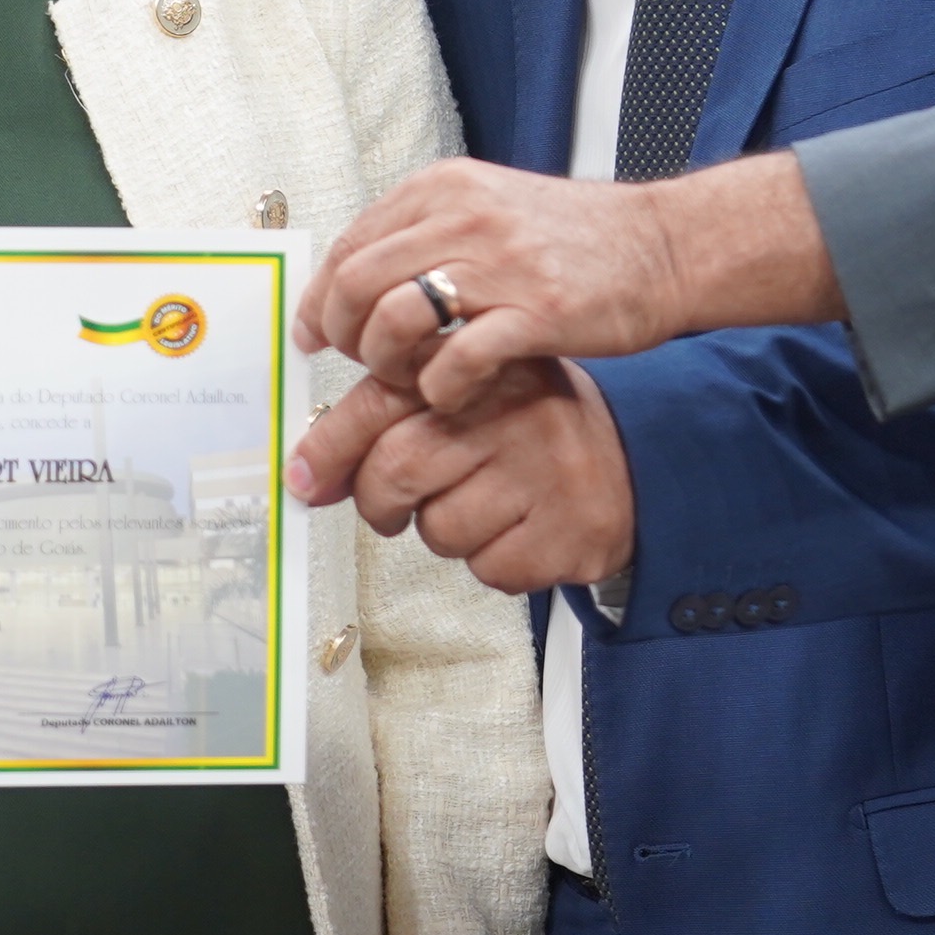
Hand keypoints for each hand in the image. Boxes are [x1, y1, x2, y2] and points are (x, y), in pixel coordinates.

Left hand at [289, 358, 633, 593]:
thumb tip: (306, 475)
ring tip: (479, 504)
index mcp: (482, 367)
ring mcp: (546, 472)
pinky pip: (487, 568)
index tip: (302, 478)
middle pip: (396, 469)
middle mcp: (517, 410)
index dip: (329, 445)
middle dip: (377, 500)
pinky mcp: (568, 532)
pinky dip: (488, 561)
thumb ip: (388, 416)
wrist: (632, 465)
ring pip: (437, 529)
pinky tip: (515, 530)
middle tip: (389, 506)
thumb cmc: (525, 430)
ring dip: (440, 530)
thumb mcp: (465, 397)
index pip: (381, 401)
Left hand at [291, 152, 839, 410]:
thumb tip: (357, 280)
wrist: (664, 246)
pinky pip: (454, 360)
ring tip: (406, 379)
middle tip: (362, 363)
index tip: (317, 334)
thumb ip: (427, 235)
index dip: (323, 299)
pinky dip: (439, 388)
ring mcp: (500, 263)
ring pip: (392, 319)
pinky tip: (453, 395)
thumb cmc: (577, 239)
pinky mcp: (535, 312)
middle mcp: (464, 216)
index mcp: (445, 188)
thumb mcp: (490, 210)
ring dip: (386, 362)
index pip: (349, 244)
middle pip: (355, 282)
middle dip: (344, 334)